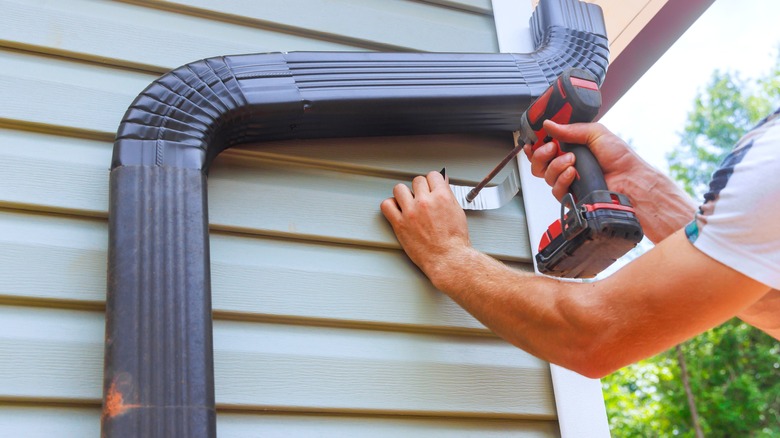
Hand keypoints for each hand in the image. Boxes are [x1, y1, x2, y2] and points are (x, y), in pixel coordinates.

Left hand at [380, 171, 471, 280]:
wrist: (447, 259)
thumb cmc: (454, 241)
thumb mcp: (457, 212)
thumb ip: (447, 196)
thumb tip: (442, 184)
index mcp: (441, 197)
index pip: (433, 176)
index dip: (432, 182)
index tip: (430, 187)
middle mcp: (425, 202)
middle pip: (417, 181)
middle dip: (420, 189)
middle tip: (421, 198)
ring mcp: (411, 212)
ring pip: (399, 189)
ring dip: (403, 194)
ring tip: (408, 203)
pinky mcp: (399, 223)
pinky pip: (386, 205)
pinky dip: (390, 205)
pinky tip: (397, 210)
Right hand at [523, 120, 641, 200]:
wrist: (629, 179)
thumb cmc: (620, 158)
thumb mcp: (596, 133)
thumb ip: (571, 129)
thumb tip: (549, 124)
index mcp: (571, 149)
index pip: (545, 148)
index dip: (535, 146)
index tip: (533, 141)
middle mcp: (567, 165)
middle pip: (539, 163)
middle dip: (541, 155)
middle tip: (552, 149)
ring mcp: (568, 181)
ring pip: (546, 176)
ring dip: (556, 166)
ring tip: (572, 161)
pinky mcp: (571, 196)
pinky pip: (555, 190)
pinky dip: (563, 179)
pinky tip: (573, 174)